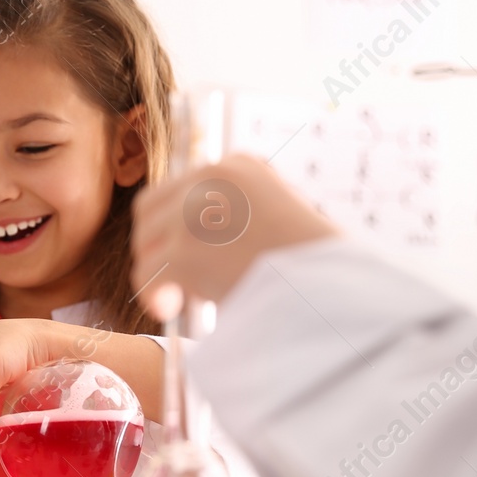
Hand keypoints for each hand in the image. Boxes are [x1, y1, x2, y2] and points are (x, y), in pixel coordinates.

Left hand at [131, 154, 338, 317]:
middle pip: (150, 209)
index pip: (181, 188)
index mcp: (239, 165)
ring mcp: (197, 211)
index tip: (188, 258)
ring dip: (157, 274)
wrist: (330, 288)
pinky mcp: (187, 248)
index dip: (174, 227)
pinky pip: (148, 272)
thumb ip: (236, 217)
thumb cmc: (312, 266)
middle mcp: (213, 177)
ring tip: (181, 300)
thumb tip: (194, 244)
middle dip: (155, 247)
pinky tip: (171, 311)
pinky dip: (154, 295)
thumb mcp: (275, 219)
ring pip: (146, 243)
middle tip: (174, 282)